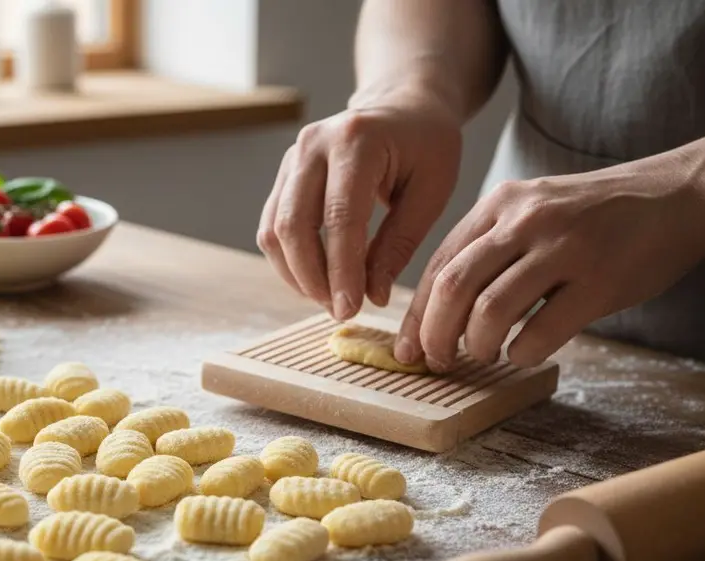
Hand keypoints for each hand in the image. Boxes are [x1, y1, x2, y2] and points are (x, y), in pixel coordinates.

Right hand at [257, 98, 461, 319]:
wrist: (403, 106)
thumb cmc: (426, 146)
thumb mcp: (432, 190)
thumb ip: (400, 243)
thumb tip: (372, 296)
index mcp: (357, 140)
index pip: (340, 217)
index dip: (342, 270)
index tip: (351, 309)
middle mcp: (313, 145)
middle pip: (293, 225)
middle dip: (313, 278)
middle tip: (340, 311)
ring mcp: (291, 158)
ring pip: (275, 230)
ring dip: (297, 274)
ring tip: (330, 299)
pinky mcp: (283, 175)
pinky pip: (272, 226)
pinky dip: (290, 260)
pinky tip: (317, 279)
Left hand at [396, 152, 704, 371]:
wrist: (677, 196)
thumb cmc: (596, 216)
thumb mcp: (533, 210)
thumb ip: (490, 246)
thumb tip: (438, 309)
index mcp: (500, 204)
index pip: (439, 264)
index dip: (417, 314)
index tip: (409, 348)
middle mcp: (526, 220)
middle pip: (453, 287)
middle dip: (435, 336)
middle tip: (438, 362)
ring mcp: (564, 248)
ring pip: (490, 310)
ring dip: (477, 346)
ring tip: (484, 356)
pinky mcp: (599, 280)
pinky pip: (541, 330)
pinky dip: (521, 353)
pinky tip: (522, 354)